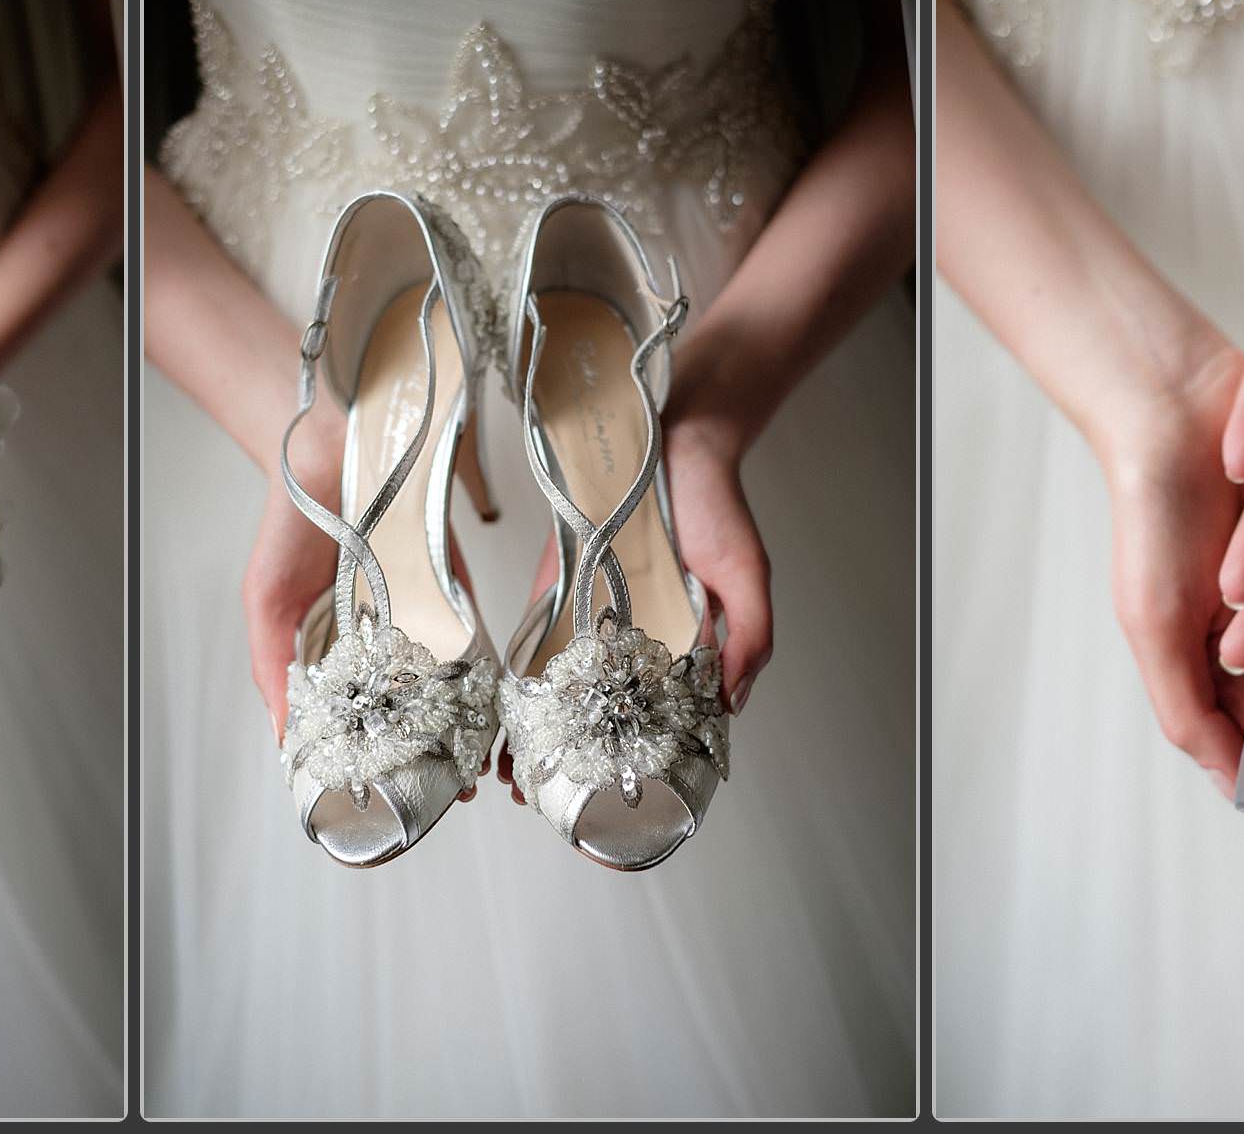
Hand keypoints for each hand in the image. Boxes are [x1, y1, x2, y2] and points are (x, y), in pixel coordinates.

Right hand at [239, 424, 491, 801]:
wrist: (330, 449)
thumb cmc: (290, 527)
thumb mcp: (267, 602)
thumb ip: (275, 668)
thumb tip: (284, 736)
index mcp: (340, 657)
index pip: (362, 720)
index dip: (380, 759)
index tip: (393, 800)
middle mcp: (386, 644)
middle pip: (416, 710)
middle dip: (435, 752)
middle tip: (452, 791)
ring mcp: (423, 617)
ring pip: (450, 683)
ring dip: (467, 725)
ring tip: (479, 764)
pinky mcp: (454, 586)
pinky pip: (475, 634)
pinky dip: (485, 672)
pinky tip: (494, 707)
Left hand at [493, 413, 772, 806]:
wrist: (673, 438)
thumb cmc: (716, 507)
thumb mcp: (748, 576)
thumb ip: (748, 639)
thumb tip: (733, 703)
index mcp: (676, 652)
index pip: (651, 719)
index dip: (630, 762)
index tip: (607, 805)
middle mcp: (628, 646)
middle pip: (594, 715)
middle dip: (567, 759)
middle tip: (539, 800)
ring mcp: (588, 620)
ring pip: (556, 691)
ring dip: (533, 732)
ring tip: (509, 775)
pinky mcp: (554, 590)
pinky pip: (530, 641)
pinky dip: (513, 680)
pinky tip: (495, 714)